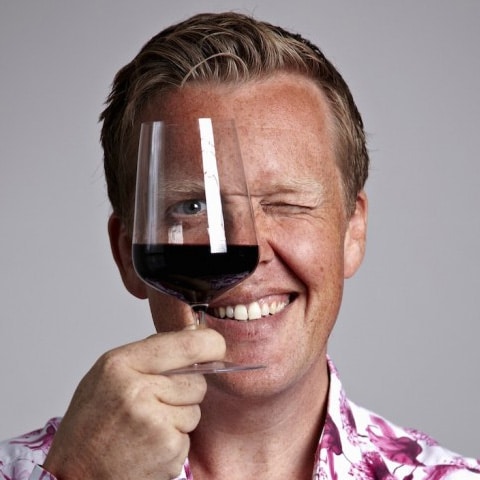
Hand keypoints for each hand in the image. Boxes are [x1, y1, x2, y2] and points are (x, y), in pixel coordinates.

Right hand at [43, 328, 225, 479]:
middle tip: (156, 402)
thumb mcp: (108, 374)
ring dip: (179, 417)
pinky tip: (148, 444)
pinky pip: (188, 436)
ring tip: (147, 426)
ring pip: (195, 409)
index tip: (216, 346)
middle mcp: (139, 391)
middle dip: (186, 390)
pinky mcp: (168, 450)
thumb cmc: (90, 424)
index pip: (186, 345)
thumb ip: (150, 353)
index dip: (209, 343)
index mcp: (123, 365)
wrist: (75, 475)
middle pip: (196, 380)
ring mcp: (155, 423)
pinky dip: (174, 440)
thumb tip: (192, 333)